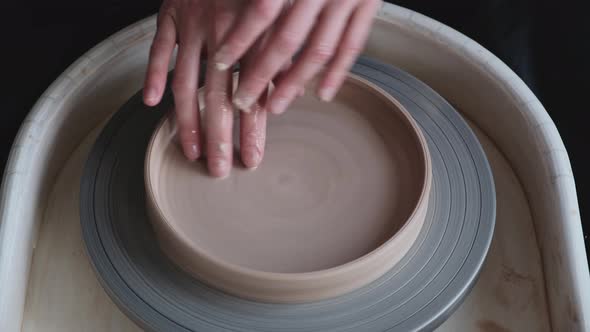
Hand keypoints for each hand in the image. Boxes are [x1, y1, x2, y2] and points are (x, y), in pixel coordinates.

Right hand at [142, 0, 271, 176]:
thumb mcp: (281, 20)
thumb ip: (282, 57)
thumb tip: (291, 95)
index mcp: (256, 39)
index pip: (253, 94)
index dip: (251, 130)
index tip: (251, 160)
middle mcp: (225, 35)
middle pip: (218, 96)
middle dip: (218, 137)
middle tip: (217, 169)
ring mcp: (194, 24)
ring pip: (186, 81)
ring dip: (185, 120)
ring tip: (189, 151)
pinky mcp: (171, 12)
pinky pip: (158, 47)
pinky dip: (152, 74)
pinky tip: (150, 104)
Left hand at [213, 0, 381, 113]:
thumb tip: (227, 2)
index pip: (262, 10)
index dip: (240, 38)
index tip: (220, 61)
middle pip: (287, 40)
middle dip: (261, 74)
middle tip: (241, 101)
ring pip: (319, 50)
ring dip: (295, 83)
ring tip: (275, 107)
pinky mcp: (369, 3)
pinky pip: (353, 45)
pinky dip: (338, 73)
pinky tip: (321, 94)